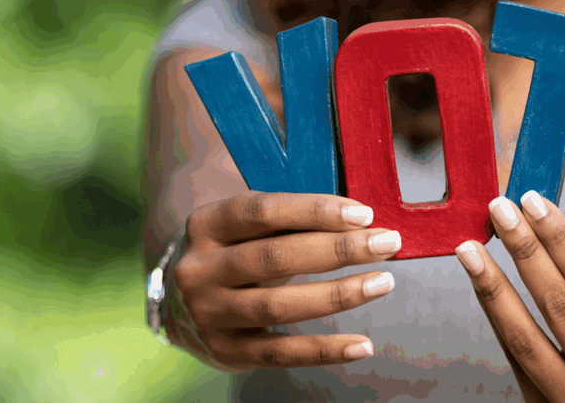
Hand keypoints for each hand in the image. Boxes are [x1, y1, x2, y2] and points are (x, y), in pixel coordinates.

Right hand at [165, 191, 402, 371]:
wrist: (177, 301)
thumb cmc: (232, 252)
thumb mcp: (244, 227)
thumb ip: (290, 221)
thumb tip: (360, 222)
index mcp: (206, 225)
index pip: (263, 211)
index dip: (315, 211)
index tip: (363, 215)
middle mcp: (200, 269)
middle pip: (275, 258)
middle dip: (338, 250)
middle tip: (387, 243)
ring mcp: (209, 314)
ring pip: (279, 306)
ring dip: (338, 295)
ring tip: (382, 282)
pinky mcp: (225, 352)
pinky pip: (281, 353)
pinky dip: (324, 350)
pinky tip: (363, 344)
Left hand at [457, 191, 564, 402]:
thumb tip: (554, 228)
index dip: (560, 238)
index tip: (534, 203)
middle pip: (555, 304)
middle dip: (524, 250)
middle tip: (500, 210)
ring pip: (523, 336)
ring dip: (492, 286)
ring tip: (469, 249)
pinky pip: (513, 358)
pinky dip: (495, 317)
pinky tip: (482, 285)